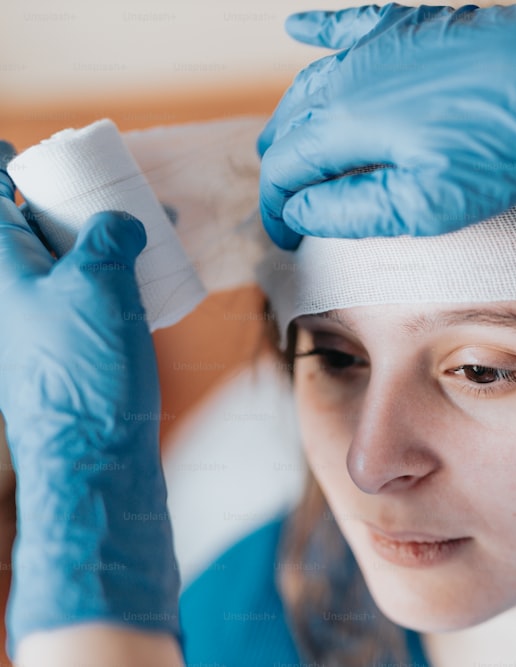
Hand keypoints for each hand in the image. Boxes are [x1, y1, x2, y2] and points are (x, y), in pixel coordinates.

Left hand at [0, 142, 178, 655]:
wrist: (92, 452)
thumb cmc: (82, 370)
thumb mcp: (99, 285)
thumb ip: (107, 239)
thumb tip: (119, 222)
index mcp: (1, 266)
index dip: (1, 166)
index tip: (22, 149)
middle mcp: (12, 291)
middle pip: (28, 226)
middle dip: (68, 199)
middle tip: (111, 185)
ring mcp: (38, 320)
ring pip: (65, 262)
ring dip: (100, 238)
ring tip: (149, 225)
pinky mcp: (69, 346)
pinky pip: (86, 295)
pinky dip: (113, 276)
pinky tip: (151, 275)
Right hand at [258, 2, 515, 248]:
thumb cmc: (508, 145)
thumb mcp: (428, 203)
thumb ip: (354, 209)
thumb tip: (303, 208)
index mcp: (349, 120)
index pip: (288, 167)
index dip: (278, 207)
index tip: (285, 235)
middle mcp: (355, 72)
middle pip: (292, 122)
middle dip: (283, 167)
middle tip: (292, 203)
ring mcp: (386, 43)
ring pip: (315, 77)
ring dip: (295, 115)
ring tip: (291, 143)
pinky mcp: (417, 26)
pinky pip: (351, 23)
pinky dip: (320, 31)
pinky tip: (300, 28)